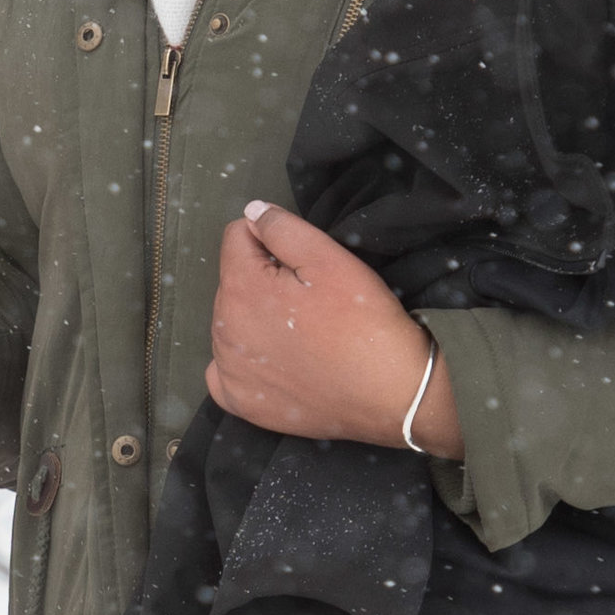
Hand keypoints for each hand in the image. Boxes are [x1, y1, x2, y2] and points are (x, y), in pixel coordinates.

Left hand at [205, 202, 463, 454]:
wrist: (391, 396)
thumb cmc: (364, 322)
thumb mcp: (330, 259)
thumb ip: (282, 229)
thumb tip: (251, 212)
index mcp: (240, 288)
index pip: (235, 238)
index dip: (270, 240)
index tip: (302, 261)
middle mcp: (222, 329)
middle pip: (233, 282)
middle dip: (262, 280)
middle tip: (309, 300)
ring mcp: (229, 370)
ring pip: (231, 323)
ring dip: (255, 319)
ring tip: (301, 332)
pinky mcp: (240, 401)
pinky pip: (226, 370)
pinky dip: (247, 362)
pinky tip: (277, 362)